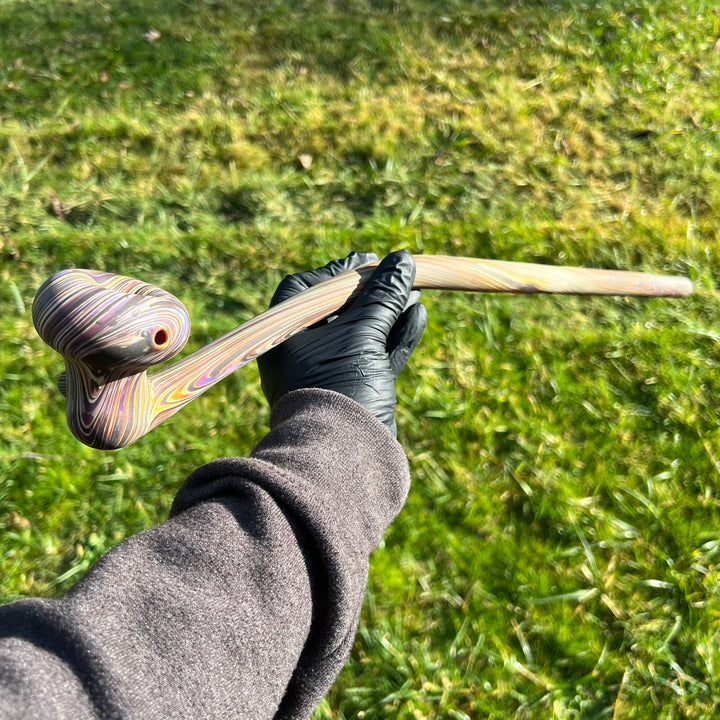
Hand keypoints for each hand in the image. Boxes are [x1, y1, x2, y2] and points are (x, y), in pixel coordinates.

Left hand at [258, 250, 426, 434]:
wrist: (347, 457)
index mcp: (286, 337)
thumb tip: (403, 261)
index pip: (307, 290)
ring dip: (389, 312)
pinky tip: (418, 316)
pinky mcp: (355, 389)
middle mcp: (303, 354)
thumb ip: (383, 296)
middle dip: (372, 293)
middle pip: (338, 310)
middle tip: (399, 274)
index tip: (368, 262)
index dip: (337, 273)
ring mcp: (330, 373)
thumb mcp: (363, 334)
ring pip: (361, 333)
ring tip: (416, 292)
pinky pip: (374, 355)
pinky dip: (395, 337)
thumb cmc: (342, 387)